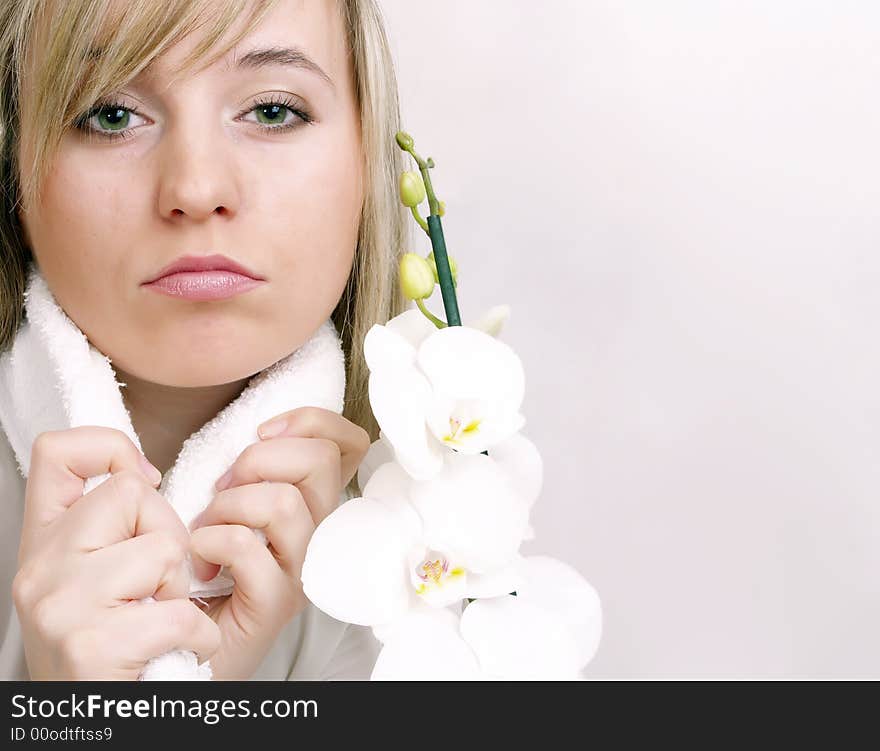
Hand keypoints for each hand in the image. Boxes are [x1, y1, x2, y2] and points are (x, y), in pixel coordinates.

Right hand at [13, 427, 220, 679]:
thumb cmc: (114, 650)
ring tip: (159, 621)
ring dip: (181, 590)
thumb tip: (142, 474)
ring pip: (163, 549)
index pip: (57, 452)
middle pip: (132, 493)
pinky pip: (180, 611)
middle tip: (157, 586)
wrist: (99, 726)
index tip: (144, 481)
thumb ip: (110, 525)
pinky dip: (197, 635)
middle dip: (168, 535)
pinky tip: (176, 652)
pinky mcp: (91, 645)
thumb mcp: (98, 576)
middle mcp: (39, 570)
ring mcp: (59, 606)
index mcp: (42, 545)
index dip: (109, 447)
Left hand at [188, 407, 369, 679]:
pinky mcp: (275, 603)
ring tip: (203, 529)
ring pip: (284, 502)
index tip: (264, 433)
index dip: (313, 422)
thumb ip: (254, 468)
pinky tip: (196, 561)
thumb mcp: (232, 500)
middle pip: (321, 460)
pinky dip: (210, 542)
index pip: (350, 444)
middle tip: (223, 488)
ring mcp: (303, 569)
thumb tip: (262, 431)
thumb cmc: (201, 565)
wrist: (183, 642)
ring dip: (228, 504)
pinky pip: (248, 549)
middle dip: (259, 458)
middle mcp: (320, 534)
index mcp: (314, 504)